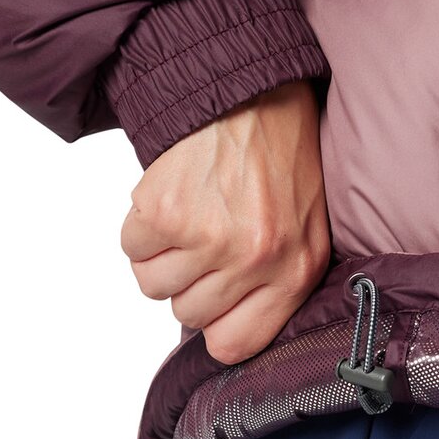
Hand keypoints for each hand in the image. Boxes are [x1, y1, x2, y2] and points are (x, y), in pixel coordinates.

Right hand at [120, 79, 330, 364]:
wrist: (254, 93)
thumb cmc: (282, 162)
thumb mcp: (307, 230)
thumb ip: (277, 285)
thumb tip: (227, 334)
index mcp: (295, 271)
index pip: (235, 346)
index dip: (216, 326)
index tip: (215, 303)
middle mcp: (255, 260)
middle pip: (188, 314)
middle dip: (191, 281)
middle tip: (208, 238)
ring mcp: (209, 237)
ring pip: (154, 285)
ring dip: (163, 255)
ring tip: (192, 216)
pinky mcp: (166, 213)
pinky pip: (132, 249)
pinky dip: (143, 228)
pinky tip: (173, 199)